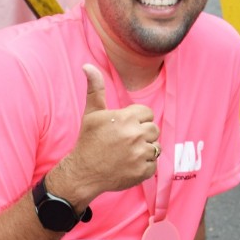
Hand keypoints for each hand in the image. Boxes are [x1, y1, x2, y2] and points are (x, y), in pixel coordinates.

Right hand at [49, 64, 160, 205]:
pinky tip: (129, 165)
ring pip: (156, 147)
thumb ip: (95, 89)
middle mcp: (135, 135)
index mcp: (125, 118)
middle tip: (126, 142)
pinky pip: (154, 165)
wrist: (83, 173)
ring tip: (128, 153)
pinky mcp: (142, 171)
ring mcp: (140, 154)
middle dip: (143, 134)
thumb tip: (88, 66)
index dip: (137, 120)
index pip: (147, 114)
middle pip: (154, 130)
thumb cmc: (88, 141)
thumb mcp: (91, 113)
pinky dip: (144, 166)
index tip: (125, 128)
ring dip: (145, 150)